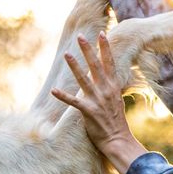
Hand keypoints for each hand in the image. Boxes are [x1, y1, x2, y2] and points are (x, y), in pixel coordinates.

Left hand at [51, 32, 147, 173]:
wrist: (118, 140)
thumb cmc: (116, 121)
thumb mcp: (117, 100)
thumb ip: (111, 88)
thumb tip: (109, 78)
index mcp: (114, 86)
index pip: (109, 63)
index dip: (105, 48)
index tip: (102, 34)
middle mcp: (106, 90)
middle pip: (96, 66)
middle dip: (88, 50)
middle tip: (81, 36)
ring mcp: (97, 100)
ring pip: (83, 79)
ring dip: (74, 66)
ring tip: (66, 54)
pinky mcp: (89, 111)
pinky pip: (74, 102)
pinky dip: (63, 96)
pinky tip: (54, 90)